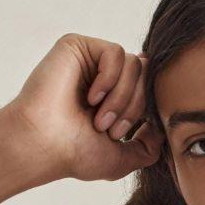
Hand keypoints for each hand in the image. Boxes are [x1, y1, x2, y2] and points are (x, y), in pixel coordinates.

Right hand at [3, 32, 162, 185]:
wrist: (42, 145)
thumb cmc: (74, 154)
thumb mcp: (122, 158)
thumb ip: (149, 146)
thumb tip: (161, 125)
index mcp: (112, 97)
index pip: (149, 88)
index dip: (147, 110)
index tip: (126, 134)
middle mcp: (102, 76)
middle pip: (146, 76)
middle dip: (134, 108)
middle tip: (109, 130)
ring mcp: (90, 60)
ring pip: (135, 65)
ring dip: (122, 98)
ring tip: (99, 119)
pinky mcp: (77, 46)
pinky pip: (116, 53)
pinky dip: (109, 80)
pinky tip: (91, 98)